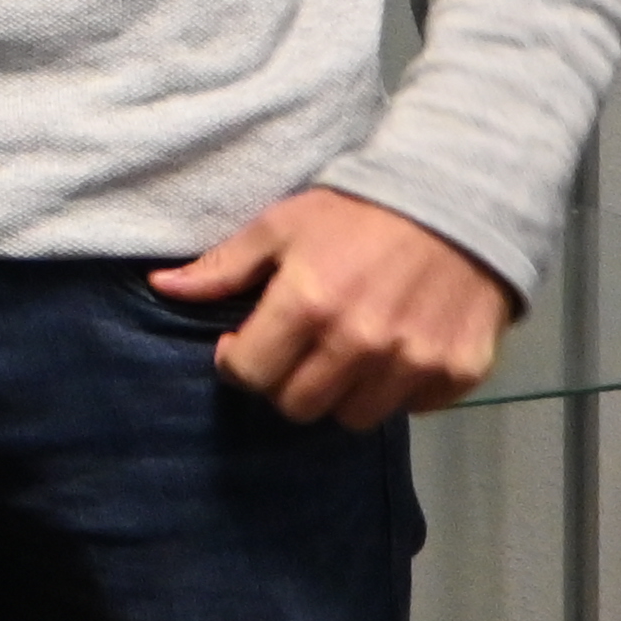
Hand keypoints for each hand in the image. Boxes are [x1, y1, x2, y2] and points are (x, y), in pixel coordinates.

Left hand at [153, 189, 510, 426]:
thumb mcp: (281, 226)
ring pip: (353, 418)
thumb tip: (162, 287)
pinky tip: (391, 354)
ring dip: (338, 394)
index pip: (249, 374)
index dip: (236, 361)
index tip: (243, 343)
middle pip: (297, 406)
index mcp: (307, 305)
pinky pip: (410, 409)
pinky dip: (395, 391)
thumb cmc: (356, 213)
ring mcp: (412, 363)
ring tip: (340, 356)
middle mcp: (359, 343)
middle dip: (283, 382)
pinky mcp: (456, 373)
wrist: (458, 202)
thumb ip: (223, 267)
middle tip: (293, 352)